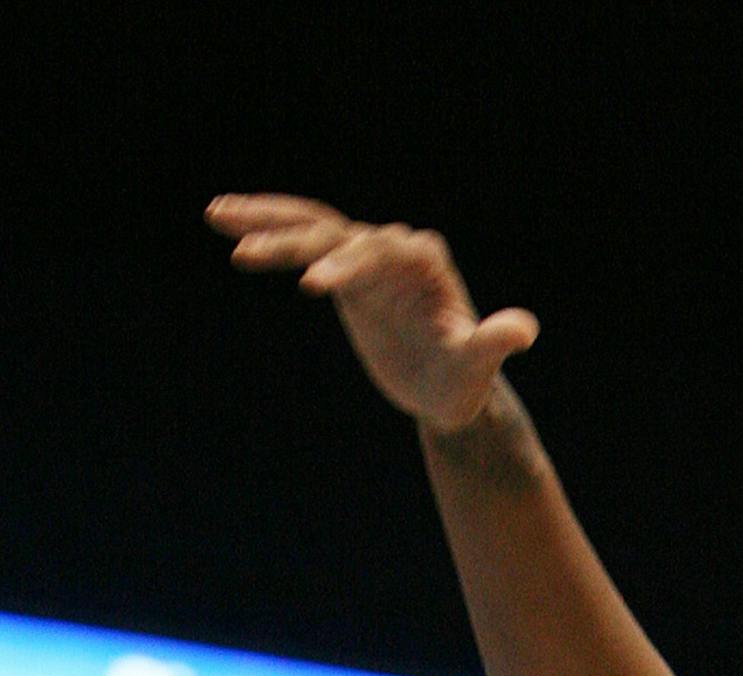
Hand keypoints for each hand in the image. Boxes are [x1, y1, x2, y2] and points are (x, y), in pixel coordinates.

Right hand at [206, 195, 537, 432]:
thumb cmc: (465, 382)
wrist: (451, 392)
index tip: (316, 290)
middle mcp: (393, 249)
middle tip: (250, 253)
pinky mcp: (345, 273)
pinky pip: (302, 244)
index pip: (379, 250)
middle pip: (337, 232)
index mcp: (424, 262)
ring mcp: (367, 257)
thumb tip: (524, 330)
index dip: (348, 265)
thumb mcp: (478, 367)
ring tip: (218, 216)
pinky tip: (228, 229)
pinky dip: (268, 234)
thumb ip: (494, 343)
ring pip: (312, 227)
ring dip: (266, 221)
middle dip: (295, 240)